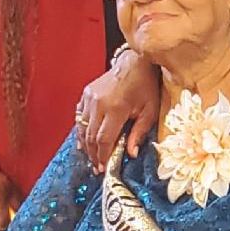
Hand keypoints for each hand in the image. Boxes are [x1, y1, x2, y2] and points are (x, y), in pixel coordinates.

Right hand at [76, 51, 159, 171]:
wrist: (134, 62)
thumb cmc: (145, 86)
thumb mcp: (149, 110)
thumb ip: (139, 133)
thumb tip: (131, 154)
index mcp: (116, 108)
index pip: (104, 139)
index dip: (102, 156)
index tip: (103, 168)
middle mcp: (99, 103)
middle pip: (90, 136)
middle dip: (93, 154)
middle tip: (97, 167)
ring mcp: (89, 97)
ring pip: (82, 128)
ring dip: (85, 145)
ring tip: (91, 157)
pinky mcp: (86, 94)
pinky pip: (80, 117)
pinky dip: (81, 130)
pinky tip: (84, 141)